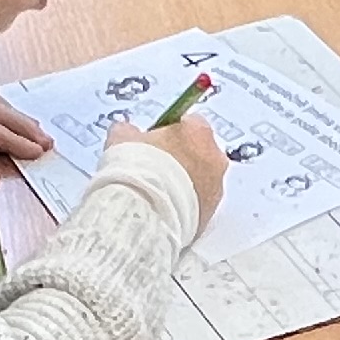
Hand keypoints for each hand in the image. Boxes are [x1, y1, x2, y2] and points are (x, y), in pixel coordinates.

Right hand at [104, 115, 228, 230]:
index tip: (153, 143)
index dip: (170, 133)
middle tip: (155, 169)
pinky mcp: (211, 216)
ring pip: (202, 181)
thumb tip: (128, 132)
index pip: (189, 123)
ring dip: (185, 184)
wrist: (143, 213)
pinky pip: (199, 205)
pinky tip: (163, 210)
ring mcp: (217, 189)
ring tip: (157, 193)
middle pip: (200, 153)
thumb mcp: (122, 138)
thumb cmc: (136, 168)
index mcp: (198, 131)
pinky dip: (185, 205)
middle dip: (181, 159)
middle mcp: (215, 159)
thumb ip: (129, 131)